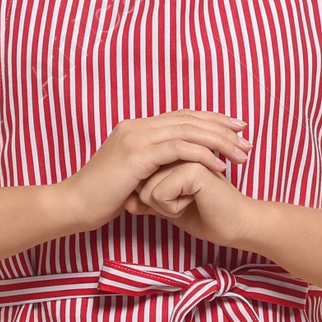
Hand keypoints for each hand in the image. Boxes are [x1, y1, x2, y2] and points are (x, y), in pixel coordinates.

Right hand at [59, 112, 247, 232]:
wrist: (74, 205)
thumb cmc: (101, 198)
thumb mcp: (130, 177)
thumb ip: (151, 167)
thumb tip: (172, 171)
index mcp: (137, 128)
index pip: (182, 116)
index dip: (212, 121)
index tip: (237, 129)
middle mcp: (138, 126)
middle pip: (190, 119)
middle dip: (222, 129)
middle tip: (247, 140)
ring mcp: (137, 138)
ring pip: (188, 131)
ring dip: (219, 142)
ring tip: (241, 155)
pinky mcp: (137, 155)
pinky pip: (179, 150)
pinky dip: (203, 156)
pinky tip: (220, 167)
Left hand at [126, 157, 254, 245]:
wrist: (231, 226)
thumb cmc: (203, 215)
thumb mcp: (168, 209)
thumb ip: (147, 203)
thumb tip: (126, 203)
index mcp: (171, 150)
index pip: (138, 176)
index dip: (150, 198)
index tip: (178, 200)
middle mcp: (177, 147)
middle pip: (139, 182)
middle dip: (157, 203)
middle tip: (186, 201)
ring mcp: (186, 153)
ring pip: (147, 188)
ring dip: (166, 206)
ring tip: (191, 201)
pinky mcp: (192, 166)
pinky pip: (160, 194)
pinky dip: (174, 208)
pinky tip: (195, 201)